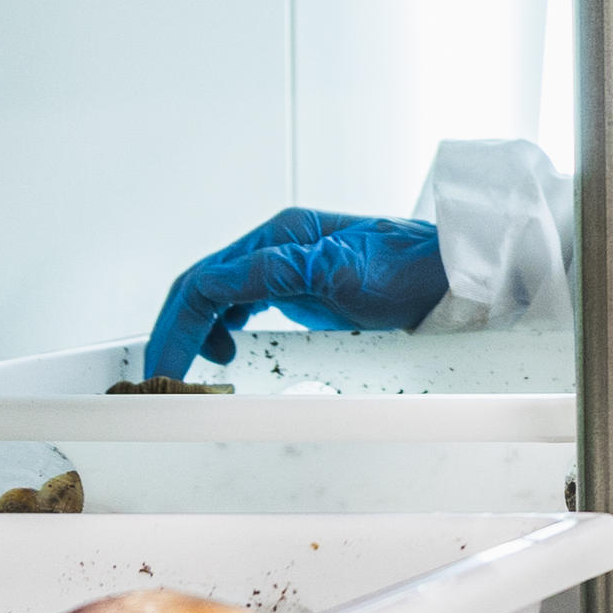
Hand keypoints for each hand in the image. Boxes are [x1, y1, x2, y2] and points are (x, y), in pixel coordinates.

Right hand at [144, 210, 448, 380]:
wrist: (451, 275)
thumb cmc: (409, 270)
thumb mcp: (344, 274)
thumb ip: (283, 273)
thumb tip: (224, 282)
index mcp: (279, 236)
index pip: (206, 282)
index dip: (178, 327)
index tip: (166, 368)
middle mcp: (276, 245)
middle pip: (202, 287)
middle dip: (175, 331)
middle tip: (162, 375)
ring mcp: (287, 264)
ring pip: (217, 296)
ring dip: (194, 330)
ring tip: (193, 368)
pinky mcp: (299, 285)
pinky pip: (241, 303)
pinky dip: (221, 328)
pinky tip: (226, 350)